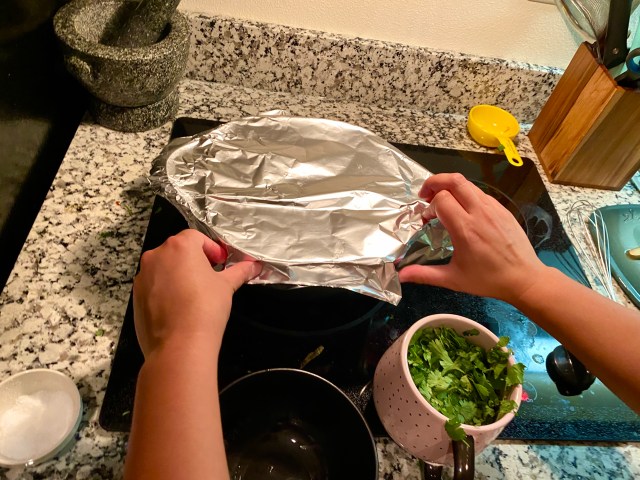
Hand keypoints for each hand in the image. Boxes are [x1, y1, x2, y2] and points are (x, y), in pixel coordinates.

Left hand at [132, 229, 261, 357]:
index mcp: (179, 246)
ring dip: (178, 275)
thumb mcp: (226, 287)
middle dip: (194, 261)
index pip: (196, 237)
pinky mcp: (136, 296)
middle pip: (178, 250)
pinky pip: (154, 286)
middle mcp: (156, 256)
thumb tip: (253, 266)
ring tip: (194, 294)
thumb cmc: (204, 309)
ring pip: (164, 268)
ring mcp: (143, 276)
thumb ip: (239, 271)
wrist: (179, 345)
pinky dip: (165, 290)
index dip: (211, 249)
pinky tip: (179, 307)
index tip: (220, 263)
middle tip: (210, 278)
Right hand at [399, 173, 547, 302]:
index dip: (429, 206)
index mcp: (465, 229)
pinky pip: (480, 193)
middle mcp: (480, 213)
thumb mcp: (453, 279)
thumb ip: (425, 275)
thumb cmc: (488, 280)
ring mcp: (494, 208)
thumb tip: (401, 275)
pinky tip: (464, 211)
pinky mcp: (503, 210)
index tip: (427, 220)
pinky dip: (466, 195)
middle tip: (426, 195)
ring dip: (451, 187)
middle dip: (436, 182)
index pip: (442, 199)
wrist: (524, 278)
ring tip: (443, 201)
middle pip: (455, 180)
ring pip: (468, 184)